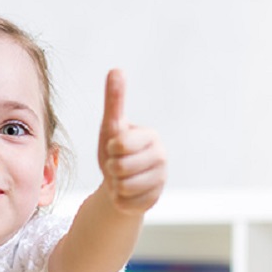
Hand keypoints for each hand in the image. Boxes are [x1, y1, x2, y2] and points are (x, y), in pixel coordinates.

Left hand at [97, 69, 165, 213]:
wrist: (120, 182)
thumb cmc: (115, 150)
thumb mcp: (112, 126)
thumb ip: (115, 100)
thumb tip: (116, 69)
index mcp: (151, 136)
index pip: (120, 144)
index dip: (111, 148)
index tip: (115, 147)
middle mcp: (161, 158)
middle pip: (120, 167)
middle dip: (111, 168)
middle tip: (117, 165)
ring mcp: (160, 181)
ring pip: (123, 187)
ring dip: (115, 184)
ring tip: (121, 178)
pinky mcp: (154, 200)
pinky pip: (125, 203)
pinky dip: (119, 200)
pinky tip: (126, 193)